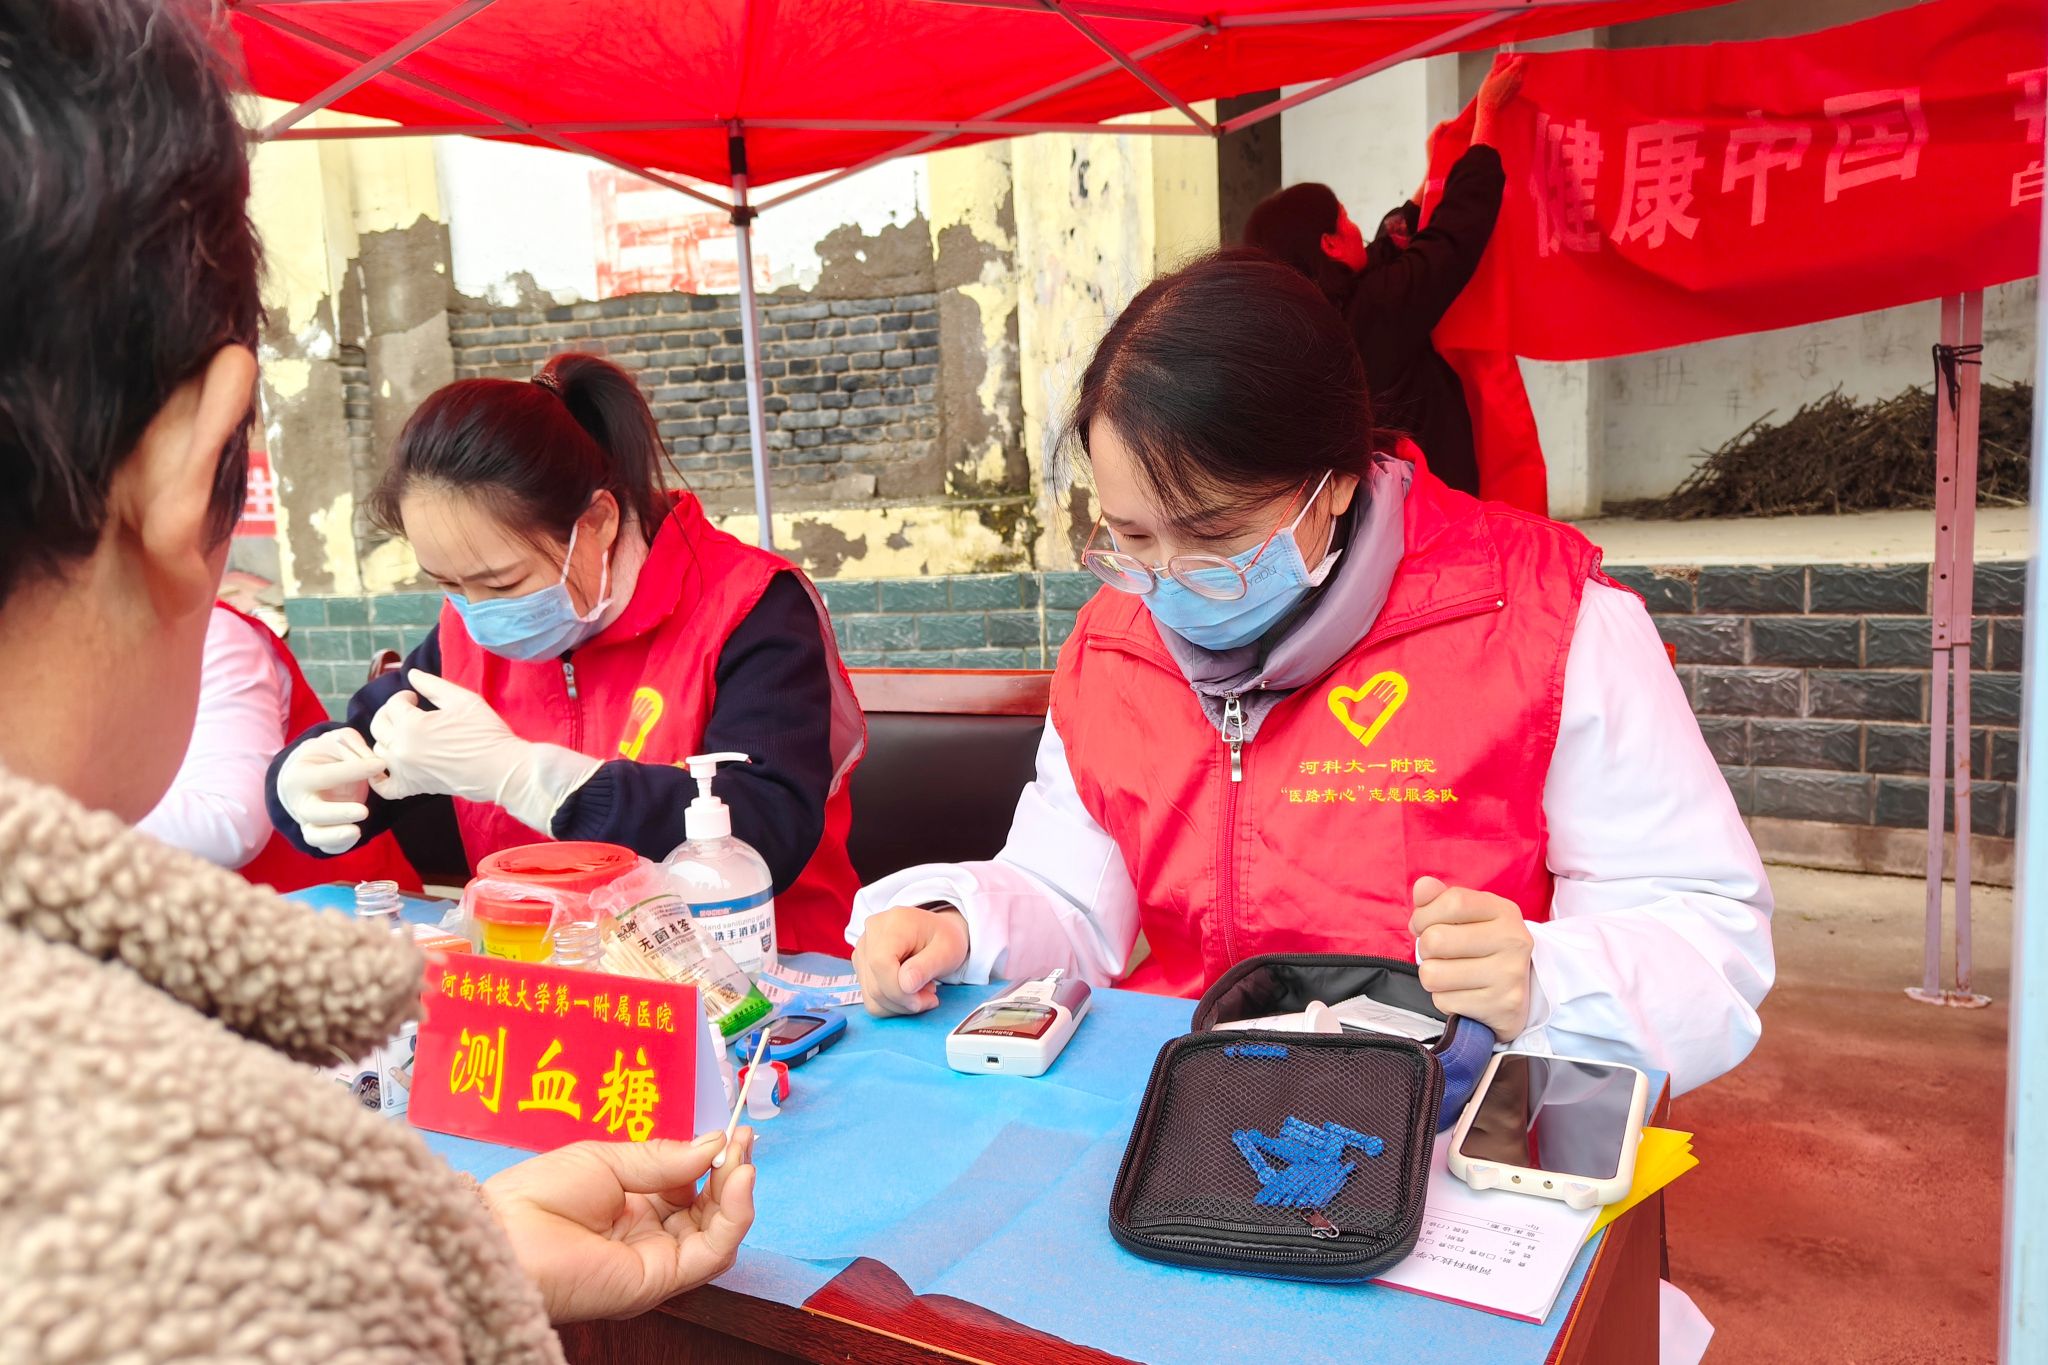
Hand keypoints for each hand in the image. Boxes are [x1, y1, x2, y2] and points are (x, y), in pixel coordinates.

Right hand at [275, 726, 384, 852]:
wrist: (310, 771)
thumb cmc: (327, 754)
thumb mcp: (338, 741)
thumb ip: (354, 746)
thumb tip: (373, 762)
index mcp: (299, 775)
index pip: (326, 775)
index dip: (354, 770)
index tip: (380, 765)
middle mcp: (300, 801)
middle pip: (314, 812)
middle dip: (338, 813)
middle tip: (364, 811)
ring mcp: (307, 820)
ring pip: (315, 835)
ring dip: (335, 836)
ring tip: (357, 831)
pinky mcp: (319, 832)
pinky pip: (325, 846)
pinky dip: (338, 845)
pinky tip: (355, 836)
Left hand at [371, 670, 598, 831]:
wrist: (502, 769)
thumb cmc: (486, 732)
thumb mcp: (463, 700)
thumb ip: (432, 685)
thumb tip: (411, 674)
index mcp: (412, 725)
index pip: (393, 705)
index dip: (404, 697)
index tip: (416, 698)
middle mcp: (402, 749)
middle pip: (379, 726)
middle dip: (390, 714)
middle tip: (406, 712)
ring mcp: (405, 771)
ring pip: (378, 751)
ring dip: (387, 738)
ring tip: (403, 734)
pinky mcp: (413, 788)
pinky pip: (383, 786)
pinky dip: (378, 776)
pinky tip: (387, 766)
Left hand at [485, 1131, 755, 1323]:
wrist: (505, 1234)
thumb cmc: (538, 1196)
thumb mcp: (608, 1160)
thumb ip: (664, 1159)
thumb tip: (713, 1145)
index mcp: (632, 1207)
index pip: (690, 1188)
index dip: (714, 1161)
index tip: (733, 1132)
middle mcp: (648, 1237)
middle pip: (710, 1211)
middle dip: (731, 1173)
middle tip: (742, 1140)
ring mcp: (655, 1260)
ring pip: (718, 1233)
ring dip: (737, 1194)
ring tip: (741, 1159)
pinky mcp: (659, 1281)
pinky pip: (711, 1253)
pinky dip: (733, 1217)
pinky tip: (737, 1180)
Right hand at [851, 906, 969, 1015]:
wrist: (938, 932)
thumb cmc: (945, 939)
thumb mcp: (948, 950)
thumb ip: (926, 967)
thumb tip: (905, 985)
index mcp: (893, 923)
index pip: (881, 963)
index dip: (899, 990)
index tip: (925, 999)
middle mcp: (871, 932)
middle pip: (875, 984)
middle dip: (905, 1001)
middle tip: (930, 996)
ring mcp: (862, 949)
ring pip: (871, 995)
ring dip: (900, 1004)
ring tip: (922, 989)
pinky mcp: (861, 965)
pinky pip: (870, 998)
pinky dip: (892, 1004)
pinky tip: (908, 991)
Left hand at [1409, 876, 1533, 1038]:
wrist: (1521, 990)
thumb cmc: (1484, 945)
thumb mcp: (1470, 915)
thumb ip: (1441, 898)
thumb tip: (1422, 886)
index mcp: (1504, 911)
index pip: (1453, 902)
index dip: (1425, 914)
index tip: (1422, 925)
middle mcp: (1512, 941)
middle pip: (1436, 939)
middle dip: (1425, 948)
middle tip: (1439, 953)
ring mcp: (1509, 976)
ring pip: (1432, 974)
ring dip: (1431, 975)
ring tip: (1449, 973)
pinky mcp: (1501, 1006)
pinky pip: (1443, 1001)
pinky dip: (1444, 998)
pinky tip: (1463, 992)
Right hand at [1477, 54, 1525, 113]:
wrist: (1489, 109)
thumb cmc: (1488, 94)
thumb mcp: (1491, 75)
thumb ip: (1501, 65)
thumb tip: (1507, 60)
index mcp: (1512, 72)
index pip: (1522, 59)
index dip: (1516, 58)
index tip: (1511, 60)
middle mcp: (1518, 78)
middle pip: (1523, 66)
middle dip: (1516, 65)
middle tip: (1506, 67)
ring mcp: (1519, 86)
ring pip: (1520, 74)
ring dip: (1514, 73)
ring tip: (1502, 78)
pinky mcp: (1517, 91)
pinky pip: (1518, 81)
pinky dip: (1513, 80)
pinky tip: (1503, 85)